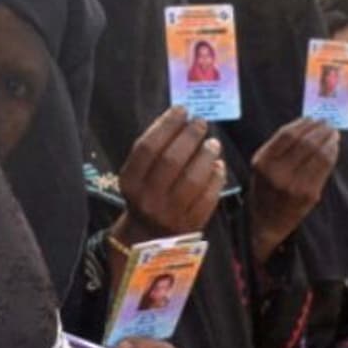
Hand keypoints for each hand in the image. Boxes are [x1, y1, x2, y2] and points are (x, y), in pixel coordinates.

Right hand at [114, 107, 225, 243]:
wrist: (148, 237)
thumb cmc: (146, 193)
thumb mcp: (139, 173)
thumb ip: (155, 148)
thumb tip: (180, 116)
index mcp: (130, 181)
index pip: (147, 147)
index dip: (166, 125)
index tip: (181, 110)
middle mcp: (147, 198)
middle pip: (171, 160)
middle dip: (189, 136)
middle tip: (201, 122)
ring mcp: (169, 213)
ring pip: (192, 179)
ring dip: (206, 155)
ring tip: (212, 143)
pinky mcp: (190, 224)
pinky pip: (208, 197)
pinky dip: (216, 177)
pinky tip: (218, 165)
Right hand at [248, 118, 338, 262]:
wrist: (266, 223)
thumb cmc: (265, 189)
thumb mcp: (262, 166)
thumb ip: (278, 147)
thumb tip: (306, 124)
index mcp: (263, 162)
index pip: (286, 135)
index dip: (303, 123)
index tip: (313, 118)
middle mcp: (277, 173)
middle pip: (304, 142)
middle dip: (319, 129)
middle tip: (327, 123)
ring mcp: (294, 185)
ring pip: (317, 153)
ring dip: (328, 139)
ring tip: (333, 133)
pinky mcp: (309, 194)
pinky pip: (325, 167)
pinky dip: (332, 154)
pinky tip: (334, 147)